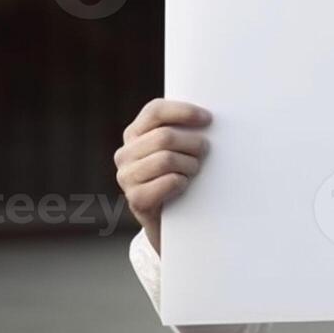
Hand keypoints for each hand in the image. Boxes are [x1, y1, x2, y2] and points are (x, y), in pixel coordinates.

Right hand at [114, 98, 212, 253]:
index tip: (208, 119)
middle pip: (164, 136)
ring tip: (194, 170)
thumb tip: (208, 119)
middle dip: (192, 143)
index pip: (155, 110)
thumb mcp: (176, 149)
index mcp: (134, 133)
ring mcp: (126, 177)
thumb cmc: (179, 176)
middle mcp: (125, 153)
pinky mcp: (135, 199)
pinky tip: (184, 185)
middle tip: (205, 151)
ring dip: (189, 164)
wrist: (172, 222)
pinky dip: (182, 182)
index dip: (183, 111)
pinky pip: (168, 182)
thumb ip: (182, 130)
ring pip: (166, 159)